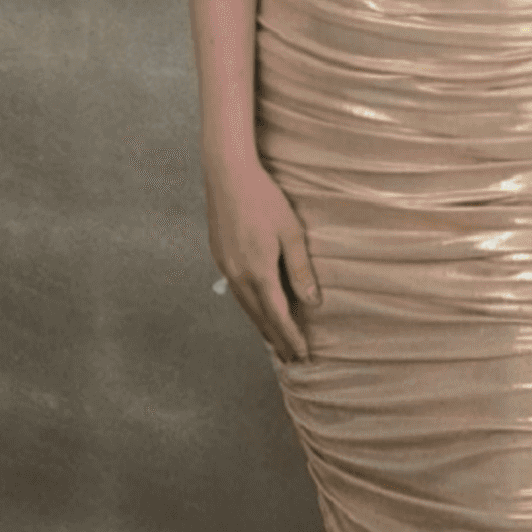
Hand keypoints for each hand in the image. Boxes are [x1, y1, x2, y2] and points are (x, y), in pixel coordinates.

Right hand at [205, 151, 321, 364]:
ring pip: (245, 306)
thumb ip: (301, 270)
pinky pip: (237, 292)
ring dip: (261, 325)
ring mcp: (225, 266)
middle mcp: (238, 275)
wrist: (227, 174)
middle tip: (290, 358)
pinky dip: (250, 307)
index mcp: (259, 272)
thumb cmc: (264, 199)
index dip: (291, 337)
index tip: (303, 355)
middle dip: (276, 338)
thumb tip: (312, 303)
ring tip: (274, 340)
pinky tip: (257, 307)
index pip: (278, 316)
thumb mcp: (291, 232)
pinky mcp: (219, 256)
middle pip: (259, 317)